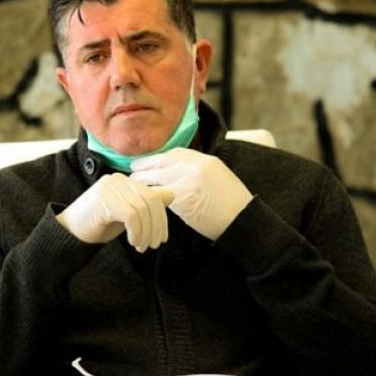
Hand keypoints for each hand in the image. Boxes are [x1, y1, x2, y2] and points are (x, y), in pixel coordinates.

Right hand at [57, 173, 173, 252]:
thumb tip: (171, 195)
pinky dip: (136, 232)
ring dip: (146, 233)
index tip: (161, 238)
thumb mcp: (128, 215)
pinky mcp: (104, 200)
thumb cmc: (100, 224)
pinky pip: (131, 216)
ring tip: (142, 247)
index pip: (154, 195)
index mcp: (125, 181)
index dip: (162, 218)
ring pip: (142, 210)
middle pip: (151, 201)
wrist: (70, 232)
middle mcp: (118, 180)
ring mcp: (110, 188)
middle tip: (154, 245)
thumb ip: (146, 205)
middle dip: (156, 226)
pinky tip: (133, 242)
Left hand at [131, 148, 252, 240]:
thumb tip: (178, 172)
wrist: (243, 221)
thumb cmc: (232, 204)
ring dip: (142, 182)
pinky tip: (142, 199)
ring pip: (157, 178)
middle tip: (132, 170)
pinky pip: (160, 196)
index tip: (147, 161)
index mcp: (206, 160)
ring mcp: (189, 182)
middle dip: (145, 166)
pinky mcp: (183, 199)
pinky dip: (150, 197)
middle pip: (162, 162)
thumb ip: (198, 171)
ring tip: (133, 185)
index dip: (158, 158)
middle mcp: (197, 167)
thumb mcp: (219, 177)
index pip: (175, 153)